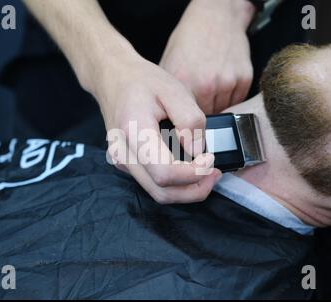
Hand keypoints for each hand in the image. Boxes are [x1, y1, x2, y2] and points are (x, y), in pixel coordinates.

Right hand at [92, 52, 221, 203]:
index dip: (193, 173)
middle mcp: (123, 153)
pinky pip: (152, 184)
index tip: (210, 159)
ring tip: (206, 171)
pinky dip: (175, 184)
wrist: (114, 78)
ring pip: (157, 193)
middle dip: (194, 189)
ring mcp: (121, 161)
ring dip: (186, 190)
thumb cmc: (143, 81)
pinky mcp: (126, 164)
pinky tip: (189, 167)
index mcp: (134, 132)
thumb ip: (190, 119)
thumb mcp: (174, 90)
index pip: (164, 173)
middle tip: (215, 172)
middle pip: (161, 191)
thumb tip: (198, 151)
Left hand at [160, 0, 255, 113]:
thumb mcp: (168, 62)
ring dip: (216, 104)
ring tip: (210, 87)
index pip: (184, 116)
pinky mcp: (243, 79)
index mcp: (184, 81)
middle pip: (204, 117)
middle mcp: (206, 84)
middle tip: (199, 98)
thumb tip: (166, 114)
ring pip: (222, 110)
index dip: (184, 117)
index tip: (184, 115)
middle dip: (201, 111)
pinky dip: (230, 97)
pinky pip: (237, 101)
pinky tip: (222, 82)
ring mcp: (227, 82)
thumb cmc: (190, 38)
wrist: (216, 16)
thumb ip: (169, 91)